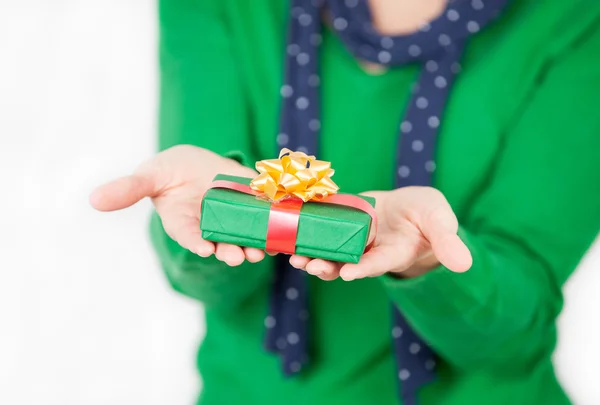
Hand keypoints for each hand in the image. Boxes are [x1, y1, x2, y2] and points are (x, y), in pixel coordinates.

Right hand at [90, 145, 264, 265]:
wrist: (197, 163)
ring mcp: (232, 216)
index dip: (196, 242)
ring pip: (244, 235)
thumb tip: (94, 199)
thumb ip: (129, 189)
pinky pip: (264, 215)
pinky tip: (281, 227)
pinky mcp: (252, 203)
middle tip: (237, 257)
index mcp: (184, 223)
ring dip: (252, 244)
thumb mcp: (149, 176)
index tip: (204, 249)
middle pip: (220, 243)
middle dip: (229, 250)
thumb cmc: (169, 171)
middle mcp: (210, 226)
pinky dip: (272, 221)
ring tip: (259, 251)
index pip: (189, 236)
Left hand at [289, 187, 471, 280]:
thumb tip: (465, 263)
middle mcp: (370, 251)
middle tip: (310, 266)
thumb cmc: (428, 217)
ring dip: (312, 255)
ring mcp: (354, 240)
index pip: (379, 263)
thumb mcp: (440, 222)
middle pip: (347, 263)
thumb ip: (448, 241)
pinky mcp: (343, 224)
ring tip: (295, 258)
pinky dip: (308, 232)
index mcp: (394, 252)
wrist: (410, 209)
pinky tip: (290, 231)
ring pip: (331, 252)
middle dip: (328, 266)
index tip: (349, 274)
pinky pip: (323, 230)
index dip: (364, 268)